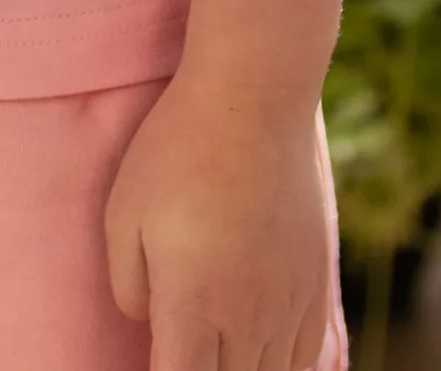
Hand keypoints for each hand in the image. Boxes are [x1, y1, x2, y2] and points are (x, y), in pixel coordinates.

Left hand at [105, 73, 333, 370]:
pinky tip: (262, 359)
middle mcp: (247, 318)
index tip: (154, 364)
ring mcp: (289, 304)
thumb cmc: (178, 149)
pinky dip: (283, 369)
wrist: (255, 96)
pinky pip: (307, 358)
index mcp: (192, 307)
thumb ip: (128, 288)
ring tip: (217, 353)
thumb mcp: (123, 214)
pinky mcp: (317, 283)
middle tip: (181, 350)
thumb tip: (148, 323)